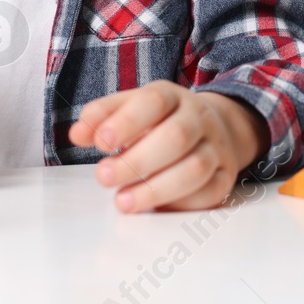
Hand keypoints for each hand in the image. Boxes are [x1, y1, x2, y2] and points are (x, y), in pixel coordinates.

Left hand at [68, 81, 269, 212]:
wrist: (215, 127)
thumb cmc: (162, 121)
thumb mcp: (131, 107)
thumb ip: (102, 117)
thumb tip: (77, 133)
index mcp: (173, 96)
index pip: (154, 101)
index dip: (127, 122)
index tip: (101, 142)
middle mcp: (199, 119)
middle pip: (176, 137)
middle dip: (137, 161)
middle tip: (103, 177)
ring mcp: (216, 148)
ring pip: (195, 169)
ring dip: (156, 189)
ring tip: (122, 201)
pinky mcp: (226, 176)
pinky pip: (209, 192)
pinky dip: (181, 203)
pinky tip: (155, 207)